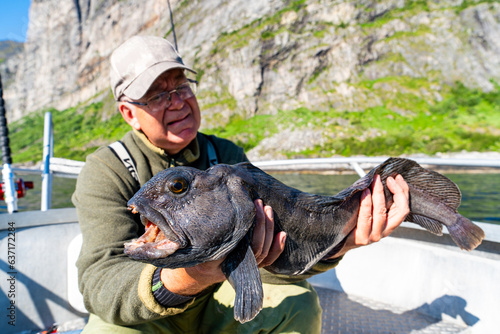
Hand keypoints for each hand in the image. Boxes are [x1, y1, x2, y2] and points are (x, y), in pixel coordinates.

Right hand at [161, 200, 285, 295]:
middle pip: (256, 247)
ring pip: (264, 251)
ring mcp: (243, 265)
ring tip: (266, 209)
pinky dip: (277, 248)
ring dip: (269, 230)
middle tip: (259, 203)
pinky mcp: (250, 263)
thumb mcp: (173, 240)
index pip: (240, 245)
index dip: (252, 228)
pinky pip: (269, 260)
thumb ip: (165, 225)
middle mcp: (232, 263)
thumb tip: (148, 204)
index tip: (250, 207)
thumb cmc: (184, 252)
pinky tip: (282, 233)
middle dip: (262, 224)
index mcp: (216, 257)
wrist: (193, 273)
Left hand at [327, 174, 409, 258]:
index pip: (404, 208)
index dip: (403, 191)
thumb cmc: (353, 222)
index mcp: (390, 224)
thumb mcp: (369, 211)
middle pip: (400, 211)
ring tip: (374, 182)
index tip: (397, 178)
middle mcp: (385, 231)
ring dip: (378, 194)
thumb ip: (376, 200)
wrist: (338, 240)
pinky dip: (366, 203)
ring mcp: (374, 236)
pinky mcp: (362, 238)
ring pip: (381, 213)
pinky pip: (365, 218)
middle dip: (396, 191)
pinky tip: (365, 192)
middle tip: (387, 178)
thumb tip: (378, 179)